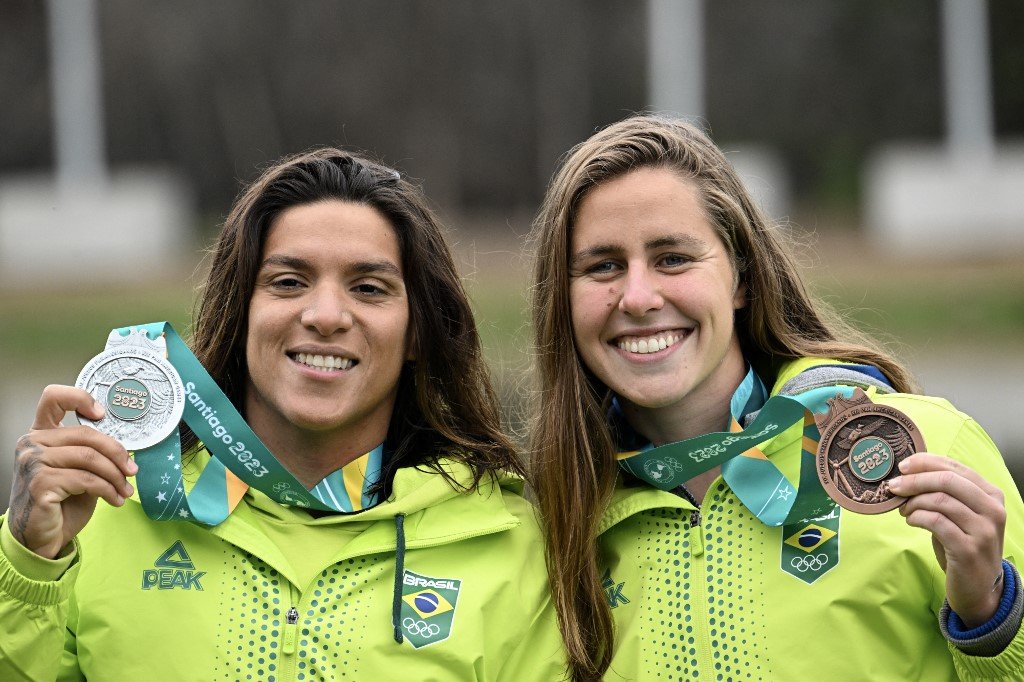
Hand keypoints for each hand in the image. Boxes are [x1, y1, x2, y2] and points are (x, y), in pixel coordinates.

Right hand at [8, 385, 136, 558]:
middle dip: (117, 453)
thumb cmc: (60, 504)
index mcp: (40, 435)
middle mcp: (32, 444)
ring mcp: (33, 462)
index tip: (102, 414)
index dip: (80, 398)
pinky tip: (115, 499)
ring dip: (116, 475)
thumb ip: (91, 454)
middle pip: (86, 434)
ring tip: (126, 489)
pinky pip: (86, 479)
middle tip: (132, 470)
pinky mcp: (40, 483)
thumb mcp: (79, 472)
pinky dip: (108, 489)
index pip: (53, 398)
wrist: (40, 538)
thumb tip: (125, 450)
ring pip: (90, 458)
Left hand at [888, 453, 1005, 627]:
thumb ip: (943, 493)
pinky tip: (911, 521)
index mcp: (991, 495)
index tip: (902, 466)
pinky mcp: (968, 549)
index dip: (926, 462)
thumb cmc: (962, 544)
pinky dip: (917, 517)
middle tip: (894, 486)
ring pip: (940, 500)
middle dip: (915, 480)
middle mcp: (992, 510)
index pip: (956, 467)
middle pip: (947, 480)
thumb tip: (907, 474)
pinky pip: (936, 522)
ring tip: (903, 509)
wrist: (977, 587)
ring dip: (913, 502)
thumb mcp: (959, 515)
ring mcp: (983, 530)